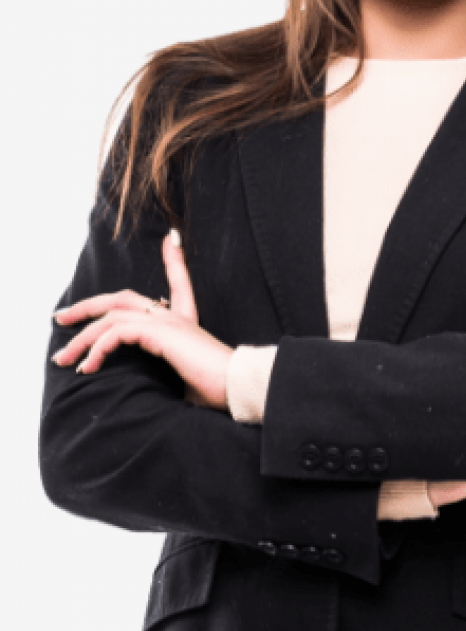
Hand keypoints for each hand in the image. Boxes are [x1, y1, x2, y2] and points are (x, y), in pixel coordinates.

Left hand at [51, 229, 233, 410]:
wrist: (237, 387)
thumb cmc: (219, 390)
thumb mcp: (192, 380)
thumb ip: (176, 375)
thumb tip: (171, 391)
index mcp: (185, 323)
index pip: (179, 283)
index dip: (175, 260)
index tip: (172, 239)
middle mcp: (176, 317)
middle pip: (123, 299)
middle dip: (88, 306)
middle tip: (62, 317)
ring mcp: (168, 322)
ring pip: (111, 317)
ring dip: (81, 338)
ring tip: (63, 359)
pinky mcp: (161, 332)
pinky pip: (117, 332)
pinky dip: (97, 348)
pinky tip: (88, 366)